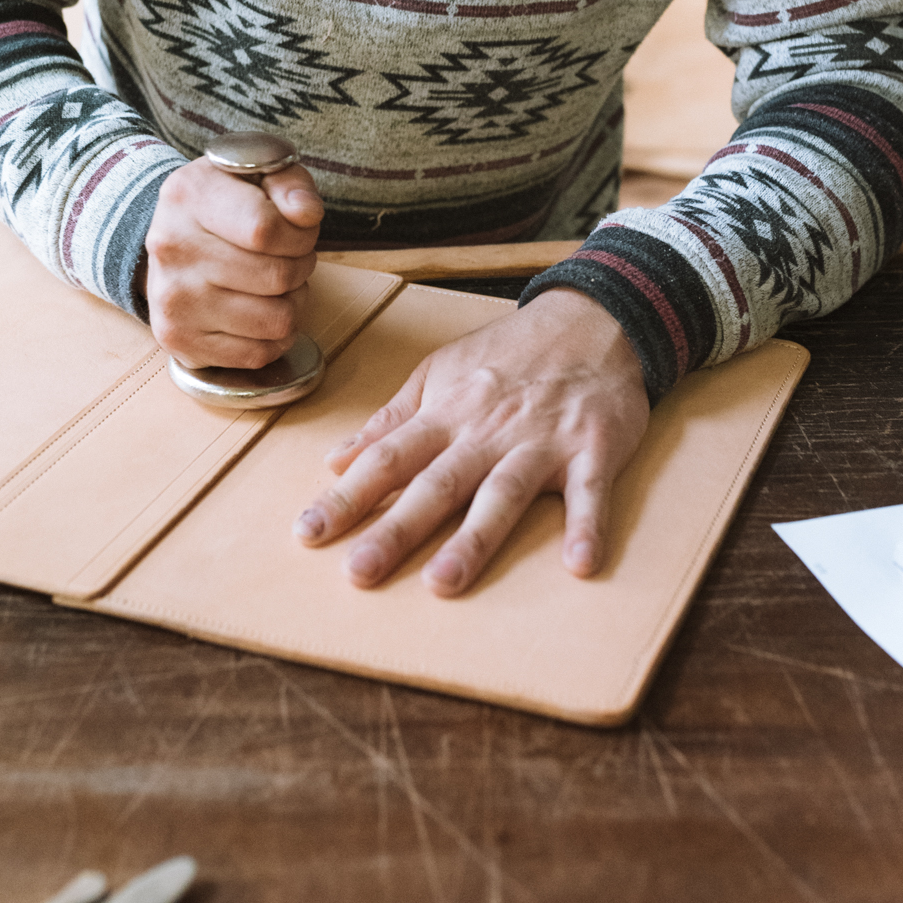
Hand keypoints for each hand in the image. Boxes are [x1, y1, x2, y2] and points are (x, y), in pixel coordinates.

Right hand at [144, 156, 323, 367]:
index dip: (301, 235)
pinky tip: (260, 309)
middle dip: (302, 266)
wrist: (173, 238)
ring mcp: (173, 299)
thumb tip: (306, 214)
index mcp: (189, 195)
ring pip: (277, 321)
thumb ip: (291, 182)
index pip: (265, 229)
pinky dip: (274, 336)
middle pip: (277, 276)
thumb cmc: (226, 203)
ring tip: (274, 283)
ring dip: (292, 303)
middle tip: (289, 256)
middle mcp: (172, 248)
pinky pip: (259, 354)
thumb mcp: (258, 171)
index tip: (300, 230)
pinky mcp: (179, 340)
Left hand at [293, 290, 648, 596]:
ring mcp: (541, 442)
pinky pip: (590, 493)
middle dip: (396, 529)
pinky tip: (580, 565)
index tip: (308, 533)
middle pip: (436, 484)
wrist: (592, 320)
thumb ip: (392, 420)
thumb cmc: (509, 353)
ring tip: (443, 583)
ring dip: (474, 538)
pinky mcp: (593, 450)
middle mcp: (487, 431)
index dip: (346, 496)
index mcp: (446, 414)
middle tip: (358, 572)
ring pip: (502, 493)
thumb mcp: (441, 372)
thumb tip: (335, 458)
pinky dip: (587, 527)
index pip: (386, 458)